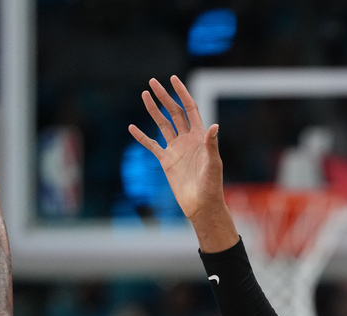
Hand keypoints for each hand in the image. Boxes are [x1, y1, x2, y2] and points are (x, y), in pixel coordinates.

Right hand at [128, 75, 224, 221]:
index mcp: (199, 137)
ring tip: (144, 95)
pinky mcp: (166, 161)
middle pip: (174, 113)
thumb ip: (211, 145)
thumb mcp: (213, 164)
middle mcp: (187, 140)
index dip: (182, 94)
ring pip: (163, 125)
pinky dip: (142, 137)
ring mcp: (176, 149)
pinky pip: (152, 145)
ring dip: (154, 110)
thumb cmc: (212, 185)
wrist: (201, 205)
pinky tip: (132, 127)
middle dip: (164, 97)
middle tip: (152, 82)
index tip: (173, 79)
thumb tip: (214, 126)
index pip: (190, 109)